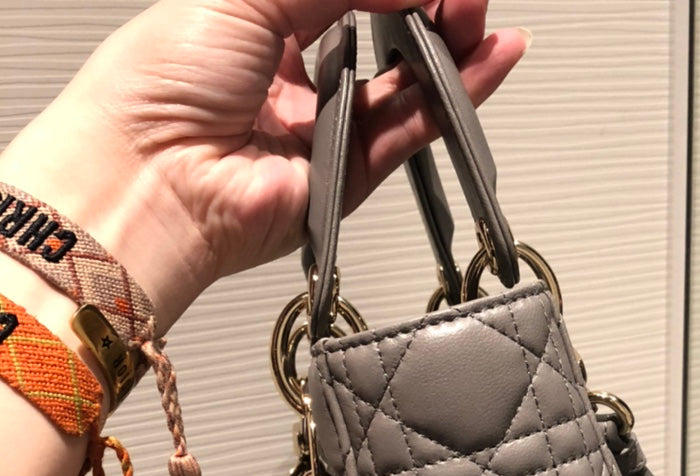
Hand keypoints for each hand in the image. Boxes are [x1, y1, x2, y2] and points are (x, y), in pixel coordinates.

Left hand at [0, 0, 528, 330]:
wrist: (153, 181)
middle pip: (385, 33)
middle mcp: (295, 76)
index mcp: (259, 21)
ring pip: (407, 84)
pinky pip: (411, 130)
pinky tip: (491, 60)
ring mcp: (326, 128)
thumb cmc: (161, 84)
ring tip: (484, 20)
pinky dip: (456, 97)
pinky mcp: (350, 176)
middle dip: (431, 9)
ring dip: (453, 49)